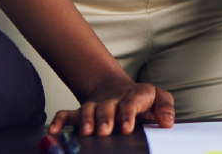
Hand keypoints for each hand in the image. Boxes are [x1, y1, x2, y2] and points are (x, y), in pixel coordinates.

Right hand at [49, 74, 172, 135]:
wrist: (118, 88)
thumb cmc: (141, 98)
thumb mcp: (158, 98)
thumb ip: (165, 108)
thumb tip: (168, 123)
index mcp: (133, 96)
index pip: (130, 104)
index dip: (127, 115)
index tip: (127, 128)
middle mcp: (113, 100)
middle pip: (107, 107)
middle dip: (105, 119)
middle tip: (104, 131)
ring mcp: (96, 105)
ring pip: (88, 110)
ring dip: (86, 121)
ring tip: (86, 133)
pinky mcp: (83, 112)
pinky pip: (68, 114)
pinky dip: (59, 121)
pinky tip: (53, 131)